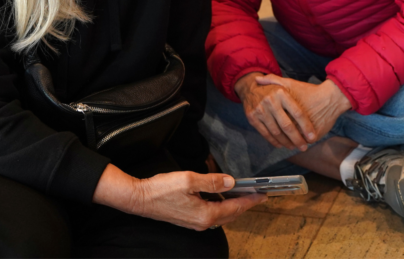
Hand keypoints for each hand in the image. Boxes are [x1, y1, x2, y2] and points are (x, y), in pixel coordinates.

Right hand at [93, 165, 265, 230]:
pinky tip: (221, 197)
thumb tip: (231, 182)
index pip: (235, 207)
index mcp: (206, 214)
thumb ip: (212, 181)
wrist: (140, 199)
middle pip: (231, 214)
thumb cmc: (162, 189)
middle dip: (245, 204)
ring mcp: (195, 223)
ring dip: (233, 206)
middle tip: (258, 195)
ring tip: (243, 194)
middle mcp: (203, 222)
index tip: (263, 194)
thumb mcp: (190, 180)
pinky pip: (212, 215)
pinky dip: (221, 207)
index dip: (251, 200)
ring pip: (222, 215)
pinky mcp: (189, 219)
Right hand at [234, 72, 316, 150]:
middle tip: (304, 147)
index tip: (312, 137)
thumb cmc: (273, 90)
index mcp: (282, 93)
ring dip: (286, 142)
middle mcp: (271, 101)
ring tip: (294, 147)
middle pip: (287, 125)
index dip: (306, 127)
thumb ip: (298, 95)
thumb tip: (315, 110)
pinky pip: (265, 133)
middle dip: (297, 139)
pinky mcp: (252, 118)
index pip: (298, 113)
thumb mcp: (285, 86)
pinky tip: (281, 145)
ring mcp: (260, 110)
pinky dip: (274, 141)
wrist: (250, 88)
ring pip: (276, 132)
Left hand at [255, 75, 351, 140]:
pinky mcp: (314, 136)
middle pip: (282, 134)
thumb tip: (256, 79)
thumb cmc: (309, 91)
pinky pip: (304, 142)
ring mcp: (303, 130)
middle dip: (281, 138)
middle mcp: (293, 121)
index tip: (271, 127)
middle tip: (282, 142)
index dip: (271, 126)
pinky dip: (302, 142)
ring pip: (292, 141)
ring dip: (290, 143)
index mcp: (284, 109)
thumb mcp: (290, 83)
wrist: (331, 98)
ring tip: (291, 143)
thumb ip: (273, 80)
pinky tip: (301, 141)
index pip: (272, 122)